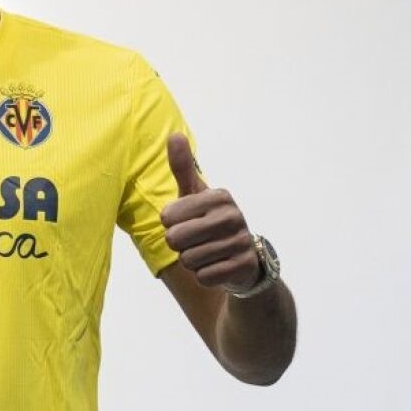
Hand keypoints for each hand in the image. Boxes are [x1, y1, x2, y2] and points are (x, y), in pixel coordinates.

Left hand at [160, 133, 262, 292]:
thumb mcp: (195, 194)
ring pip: (188, 260)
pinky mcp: (244, 266)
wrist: (242, 259)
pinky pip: (203, 276)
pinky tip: (217, 266)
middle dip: (178, 245)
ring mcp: (241, 241)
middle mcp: (233, 216)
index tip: (186, 221)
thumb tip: (174, 135)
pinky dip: (204, 275)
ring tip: (208, 252)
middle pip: (175, 239)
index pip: (167, 217)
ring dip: (191, 260)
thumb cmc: (209, 222)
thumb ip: (183, 167)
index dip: (170, 224)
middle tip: (195, 240)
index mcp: (219, 196)